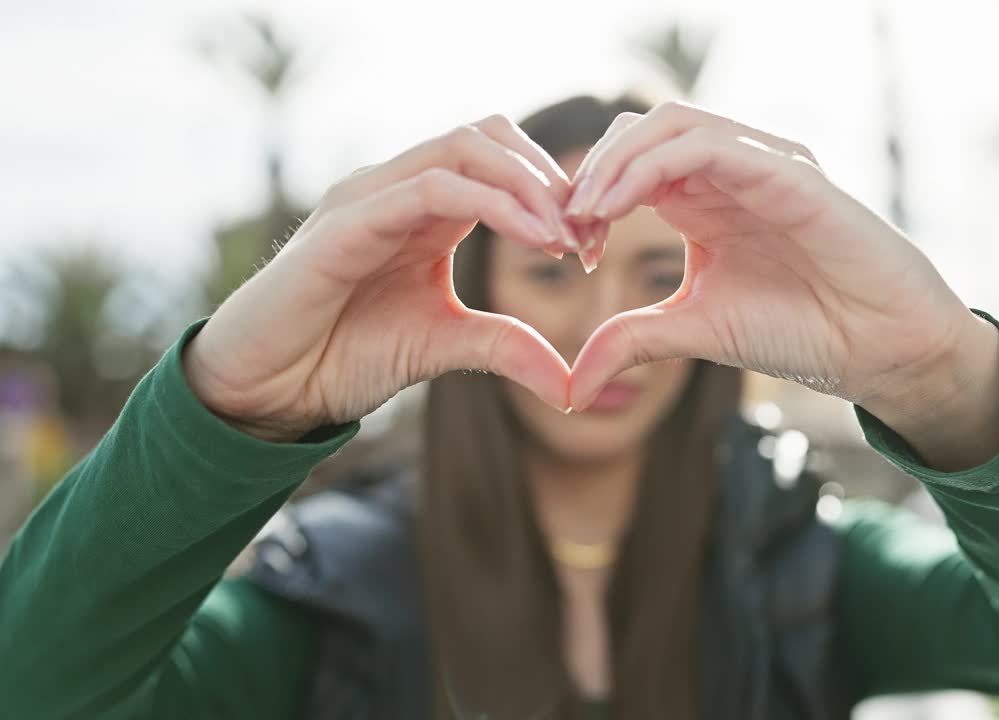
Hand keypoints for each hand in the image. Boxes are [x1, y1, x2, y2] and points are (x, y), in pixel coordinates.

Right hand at [184, 115, 579, 441]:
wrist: (268, 389)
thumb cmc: (343, 356)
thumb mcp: (444, 346)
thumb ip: (506, 346)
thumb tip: (572, 382)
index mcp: (423, 209)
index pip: (497, 158)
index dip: (552, 189)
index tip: (591, 241)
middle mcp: (397, 188)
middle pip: (486, 136)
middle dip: (547, 176)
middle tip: (586, 231)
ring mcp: (370, 197)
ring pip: (463, 149)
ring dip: (526, 185)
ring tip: (563, 236)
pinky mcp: (347, 222)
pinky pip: (431, 189)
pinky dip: (491, 204)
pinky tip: (530, 238)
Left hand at [563, 102, 998, 467]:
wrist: (879, 349)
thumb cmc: (801, 330)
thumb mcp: (694, 331)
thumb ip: (631, 340)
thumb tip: (566, 389)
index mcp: (702, 198)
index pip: (627, 163)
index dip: (585, 195)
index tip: (565, 249)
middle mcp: (729, 170)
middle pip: (638, 129)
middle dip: (590, 171)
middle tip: (566, 227)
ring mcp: (760, 163)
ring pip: (669, 122)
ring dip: (614, 163)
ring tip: (584, 215)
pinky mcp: (789, 172)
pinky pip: (710, 145)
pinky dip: (653, 167)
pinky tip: (620, 209)